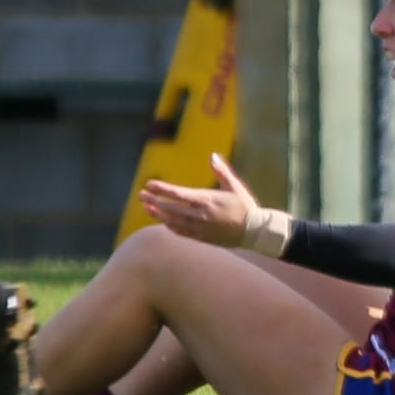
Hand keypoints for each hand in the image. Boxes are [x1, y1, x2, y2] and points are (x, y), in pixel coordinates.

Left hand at [138, 153, 256, 246]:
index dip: (161, 189)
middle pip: (170, 208)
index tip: (149, 184)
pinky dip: (170, 226)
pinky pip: (181, 232)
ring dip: (158, 214)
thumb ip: (221, 171)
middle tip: (141, 195)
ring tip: (147, 208)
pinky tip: (163, 221)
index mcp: (207, 200)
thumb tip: (212, 156)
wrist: (254, 232)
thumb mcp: (235, 186)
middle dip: (154, 201)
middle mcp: (200, 215)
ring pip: (173, 221)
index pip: (178, 194)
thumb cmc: (245, 206)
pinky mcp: (202, 238)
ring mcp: (200, 228)